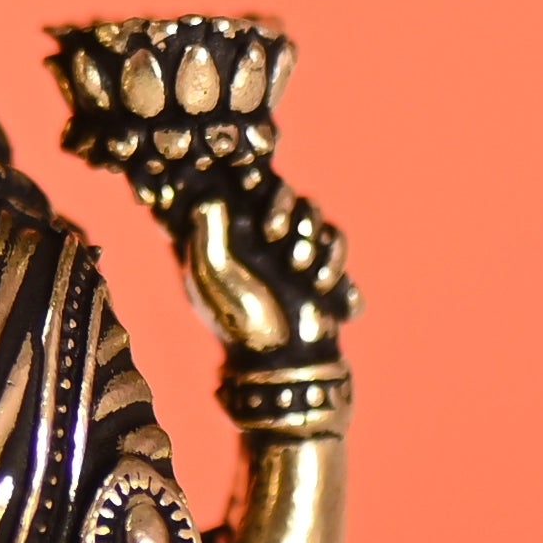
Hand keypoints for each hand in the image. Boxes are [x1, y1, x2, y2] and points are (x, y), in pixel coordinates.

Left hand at [180, 177, 355, 363]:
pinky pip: (336, 241)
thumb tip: (209, 198)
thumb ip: (207, 234)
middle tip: (274, 234)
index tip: (252, 189)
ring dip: (310, 235)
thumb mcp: (213, 274)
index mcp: (233, 229)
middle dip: (286, 210)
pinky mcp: (323, 263)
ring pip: (315, 214)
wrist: (281, 359)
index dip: (255, 182)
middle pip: (288, 194)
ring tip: (299, 269)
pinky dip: (332, 259)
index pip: (248, 188)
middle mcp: (266, 232)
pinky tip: (319, 285)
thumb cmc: (238, 316)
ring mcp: (296, 245)